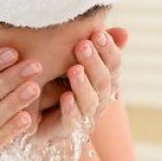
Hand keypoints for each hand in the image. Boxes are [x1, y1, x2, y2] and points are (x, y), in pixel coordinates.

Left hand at [34, 27, 128, 141]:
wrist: (37, 115)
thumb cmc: (59, 79)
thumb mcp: (73, 58)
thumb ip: (94, 46)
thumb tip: (124, 31)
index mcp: (105, 79)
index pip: (114, 64)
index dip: (108, 49)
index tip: (98, 33)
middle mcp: (99, 98)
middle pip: (104, 81)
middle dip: (94, 63)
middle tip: (83, 45)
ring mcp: (85, 115)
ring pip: (90, 101)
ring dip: (83, 84)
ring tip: (73, 70)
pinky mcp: (67, 129)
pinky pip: (72, 121)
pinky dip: (70, 109)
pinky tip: (65, 97)